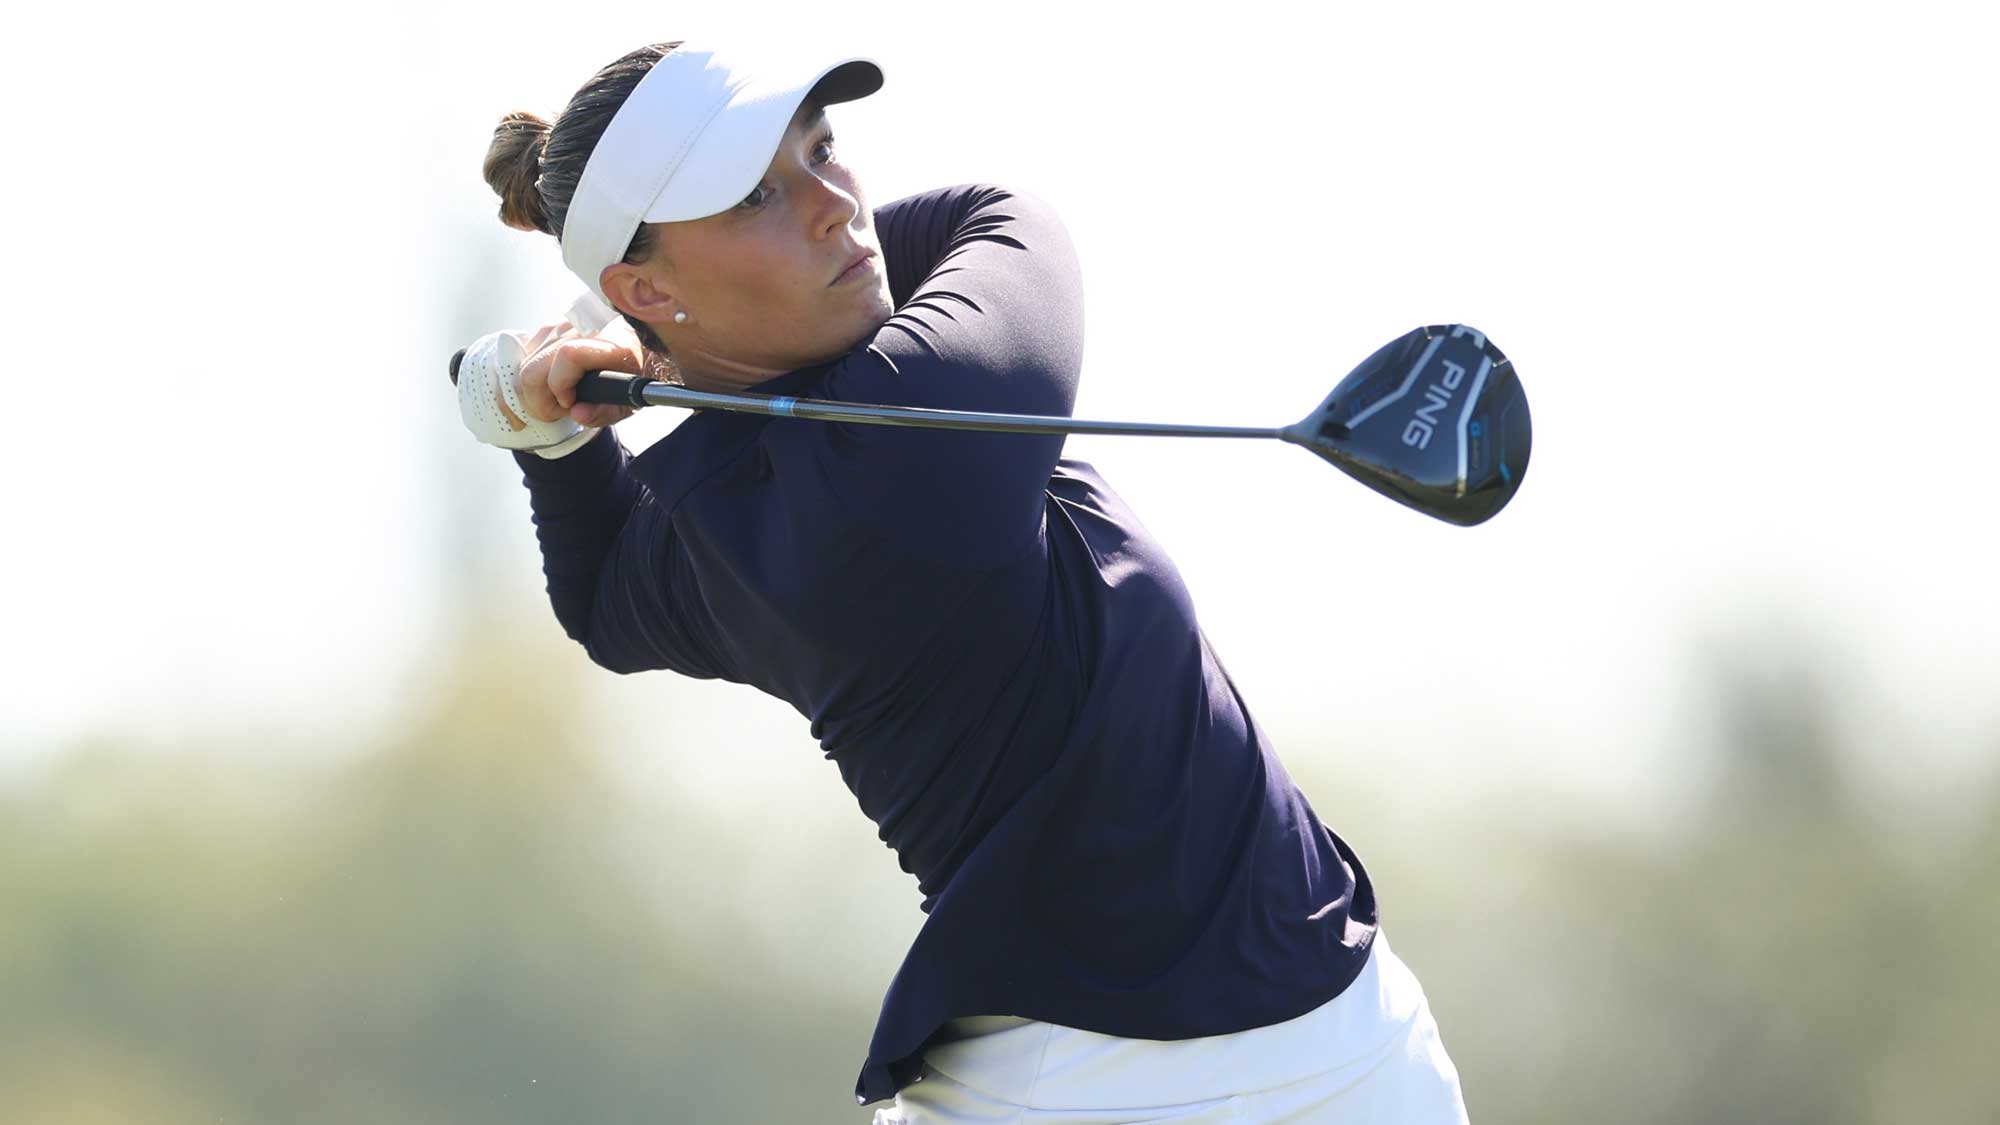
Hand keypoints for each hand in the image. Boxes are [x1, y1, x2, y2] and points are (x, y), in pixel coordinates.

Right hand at [517, 325, 642, 430]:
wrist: (635, 347)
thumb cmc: (632, 375)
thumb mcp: (627, 403)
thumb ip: (604, 412)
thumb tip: (578, 414)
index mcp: (610, 344)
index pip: (568, 357)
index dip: (560, 386)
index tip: (569, 403)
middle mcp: (582, 329)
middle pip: (534, 367)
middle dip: (539, 399)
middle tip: (560, 409)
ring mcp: (563, 326)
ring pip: (525, 364)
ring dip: (535, 390)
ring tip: (560, 396)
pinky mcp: (550, 328)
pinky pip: (527, 356)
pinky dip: (533, 377)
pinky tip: (552, 383)